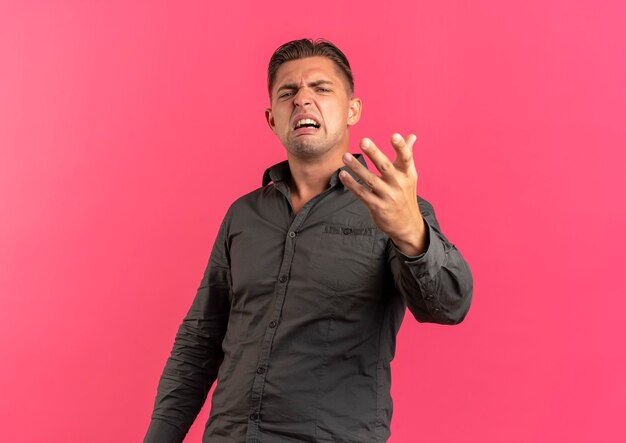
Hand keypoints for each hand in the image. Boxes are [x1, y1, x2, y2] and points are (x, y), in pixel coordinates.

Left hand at [339, 133, 426, 255]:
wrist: (407, 225)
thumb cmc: (406, 195)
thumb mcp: (409, 176)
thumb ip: (407, 155)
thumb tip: (412, 136)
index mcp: (407, 174)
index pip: (406, 158)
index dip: (401, 146)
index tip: (394, 135)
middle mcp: (399, 184)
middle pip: (385, 166)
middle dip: (374, 153)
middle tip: (363, 140)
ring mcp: (388, 196)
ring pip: (370, 179)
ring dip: (356, 167)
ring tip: (345, 156)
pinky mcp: (377, 207)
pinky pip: (362, 193)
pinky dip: (351, 184)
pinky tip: (343, 174)